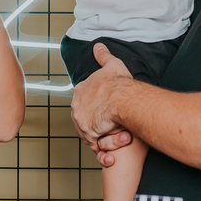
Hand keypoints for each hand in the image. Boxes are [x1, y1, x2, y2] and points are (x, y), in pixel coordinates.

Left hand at [71, 44, 133, 161]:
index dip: (98, 108)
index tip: (109, 111)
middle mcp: (77, 106)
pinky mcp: (88, 134)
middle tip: (118, 127)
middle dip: (101, 125)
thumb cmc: (120, 83)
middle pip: (87, 120)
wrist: (123, 98)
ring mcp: (81, 121)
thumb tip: (98, 46)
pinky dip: (104, 152)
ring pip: (92, 135)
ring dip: (106, 139)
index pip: (86, 102)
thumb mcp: (112, 65)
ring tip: (121, 138)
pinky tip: (112, 155)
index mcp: (81, 90)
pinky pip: (96, 147)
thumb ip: (103, 56)